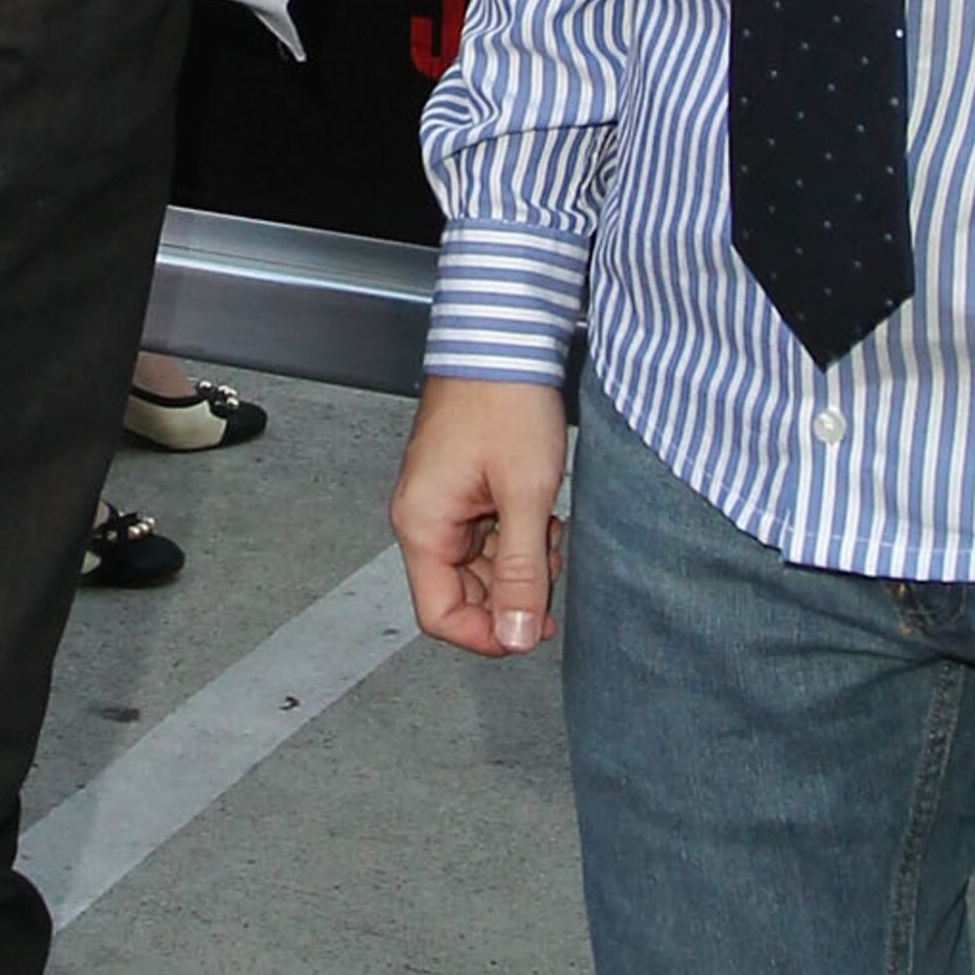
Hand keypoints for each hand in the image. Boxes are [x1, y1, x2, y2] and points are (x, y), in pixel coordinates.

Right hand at [392, 372, 569, 655]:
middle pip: (460, 591)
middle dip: (511, 591)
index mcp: (422, 524)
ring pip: (479, 564)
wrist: (504, 340)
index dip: (486, 633)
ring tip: (549, 530)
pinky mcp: (461, 486)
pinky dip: (517, 534)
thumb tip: (518, 634)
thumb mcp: (525, 495)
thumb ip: (522, 572)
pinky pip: (485, 534)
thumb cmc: (504, 400)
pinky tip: (541, 513)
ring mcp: (441, 501)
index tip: (531, 630)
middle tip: (552, 571)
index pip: (439, 614)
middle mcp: (423, 516)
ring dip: (520, 561)